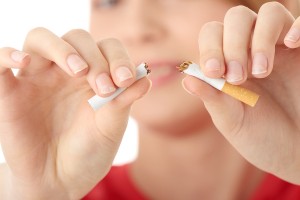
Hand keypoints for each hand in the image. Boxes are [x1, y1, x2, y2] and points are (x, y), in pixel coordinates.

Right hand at [0, 28, 149, 198]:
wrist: (60, 181)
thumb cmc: (89, 152)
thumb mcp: (110, 127)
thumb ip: (124, 100)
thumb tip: (146, 77)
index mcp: (94, 76)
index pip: (106, 47)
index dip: (118, 57)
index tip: (125, 80)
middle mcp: (66, 72)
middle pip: (77, 38)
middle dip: (94, 58)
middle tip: (104, 87)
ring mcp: (38, 78)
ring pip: (42, 39)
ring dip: (62, 48)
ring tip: (78, 69)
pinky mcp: (10, 91)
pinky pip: (1, 60)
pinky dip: (8, 54)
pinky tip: (24, 61)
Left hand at [183, 2, 299, 183]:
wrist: (295, 152)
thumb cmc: (262, 137)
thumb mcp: (231, 121)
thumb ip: (212, 98)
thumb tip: (187, 78)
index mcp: (229, 64)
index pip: (213, 34)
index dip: (210, 47)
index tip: (214, 72)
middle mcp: (253, 50)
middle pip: (237, 18)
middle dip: (233, 44)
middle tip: (238, 77)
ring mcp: (282, 48)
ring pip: (269, 14)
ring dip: (260, 39)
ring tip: (262, 72)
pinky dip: (296, 27)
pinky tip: (292, 44)